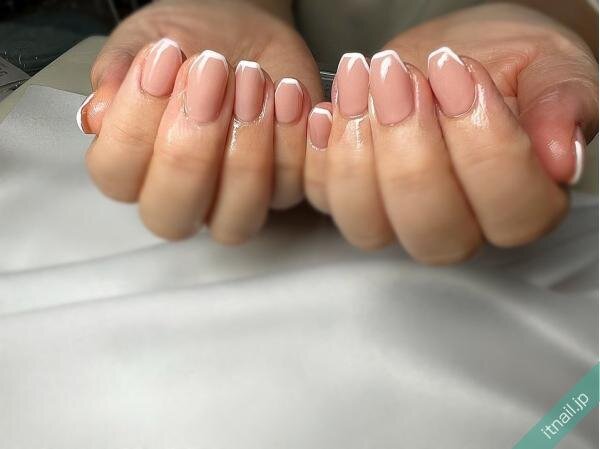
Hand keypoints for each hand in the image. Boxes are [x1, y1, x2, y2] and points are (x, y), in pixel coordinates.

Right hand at [79, 0, 320, 241]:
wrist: (245, 30)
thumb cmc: (191, 42)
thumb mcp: (146, 39)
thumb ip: (119, 73)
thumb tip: (97, 114)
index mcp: (133, 165)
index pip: (116, 175)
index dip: (135, 123)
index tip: (163, 60)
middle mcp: (181, 195)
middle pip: (171, 212)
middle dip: (191, 141)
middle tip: (209, 72)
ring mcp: (232, 200)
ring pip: (235, 216)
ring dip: (246, 143)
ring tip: (251, 77)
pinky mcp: (282, 187)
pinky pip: (289, 186)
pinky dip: (291, 137)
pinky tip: (286, 91)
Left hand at [303, 3, 596, 262]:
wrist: (452, 54)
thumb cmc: (504, 63)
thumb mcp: (549, 64)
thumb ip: (563, 104)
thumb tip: (562, 158)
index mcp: (521, 202)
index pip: (512, 211)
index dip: (484, 146)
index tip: (460, 72)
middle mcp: (458, 224)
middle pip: (432, 229)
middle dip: (410, 149)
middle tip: (398, 76)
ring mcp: (397, 217)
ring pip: (367, 223)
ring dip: (357, 148)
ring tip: (364, 76)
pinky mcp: (352, 197)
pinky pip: (321, 195)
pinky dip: (319, 150)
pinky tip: (328, 106)